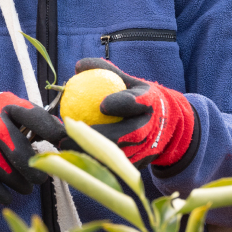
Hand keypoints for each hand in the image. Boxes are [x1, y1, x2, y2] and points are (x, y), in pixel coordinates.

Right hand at [0, 92, 64, 203]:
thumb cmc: (7, 123)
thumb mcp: (24, 117)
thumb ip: (46, 127)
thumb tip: (73, 142)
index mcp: (11, 105)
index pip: (31, 115)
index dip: (48, 130)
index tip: (65, 145)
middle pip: (7, 138)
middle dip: (26, 163)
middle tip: (42, 179)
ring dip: (13, 179)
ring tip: (27, 188)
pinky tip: (7, 197)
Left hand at [63, 58, 195, 168]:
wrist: (169, 128)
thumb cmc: (141, 99)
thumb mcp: (131, 81)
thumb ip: (105, 71)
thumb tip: (78, 65)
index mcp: (149, 103)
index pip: (135, 102)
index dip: (121, 104)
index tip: (102, 105)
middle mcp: (149, 128)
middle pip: (123, 135)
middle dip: (95, 135)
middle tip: (68, 129)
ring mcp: (145, 150)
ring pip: (115, 155)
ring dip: (87, 151)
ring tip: (63, 144)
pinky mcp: (137, 166)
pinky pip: (112, 166)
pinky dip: (90, 161)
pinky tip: (69, 154)